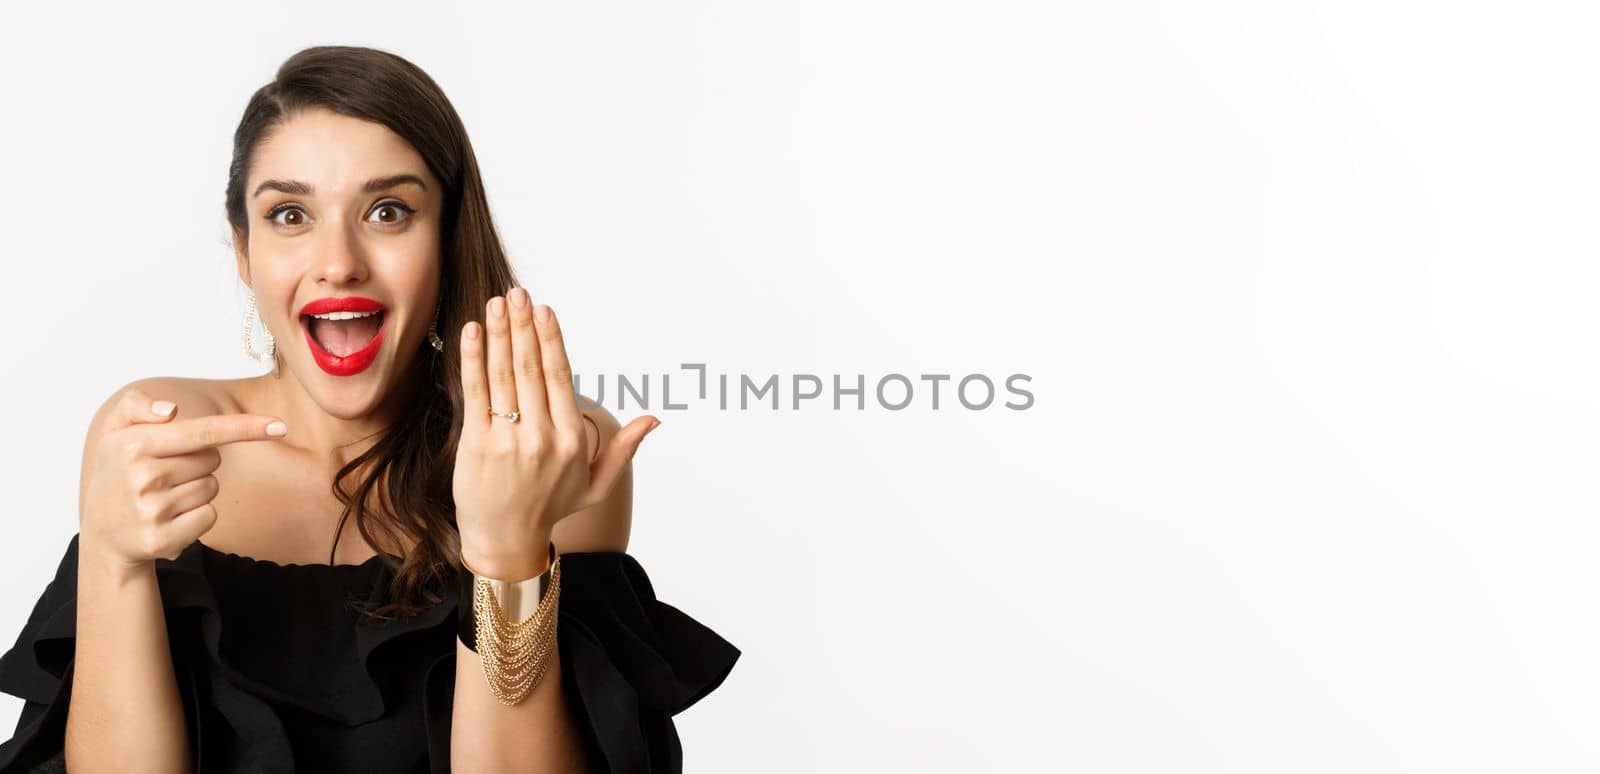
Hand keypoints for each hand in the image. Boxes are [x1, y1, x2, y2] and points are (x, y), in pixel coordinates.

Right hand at [79, 385, 288, 577]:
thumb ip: (135, 405)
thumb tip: (170, 410)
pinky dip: (197, 517)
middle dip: (197, 462)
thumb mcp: (114, 432)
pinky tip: (170, 519)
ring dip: (196, 490)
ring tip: (162, 498)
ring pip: (212, 487)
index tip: (279, 426)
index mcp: (132, 444)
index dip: (245, 427)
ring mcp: (152, 511)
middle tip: (163, 474)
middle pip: (212, 458)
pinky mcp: (163, 540)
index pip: (203, 431)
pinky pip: (210, 515)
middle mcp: (142, 476)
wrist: (102, 537)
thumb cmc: (117, 475)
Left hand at [453, 288, 657, 579]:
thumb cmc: (550, 508)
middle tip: (518, 294)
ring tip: (497, 303)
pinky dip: (473, 359)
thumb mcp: (595, 485)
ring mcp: (507, 440)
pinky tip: (474, 332)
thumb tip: (654, 420)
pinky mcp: (477, 445)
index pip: (560, 377)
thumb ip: (623, 450)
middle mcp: (542, 437)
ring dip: (500, 334)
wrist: (505, 541)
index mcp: (572, 441)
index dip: (551, 340)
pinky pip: (475, 393)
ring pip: (503, 375)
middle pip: (531, 368)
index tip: (545, 310)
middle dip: (524, 326)